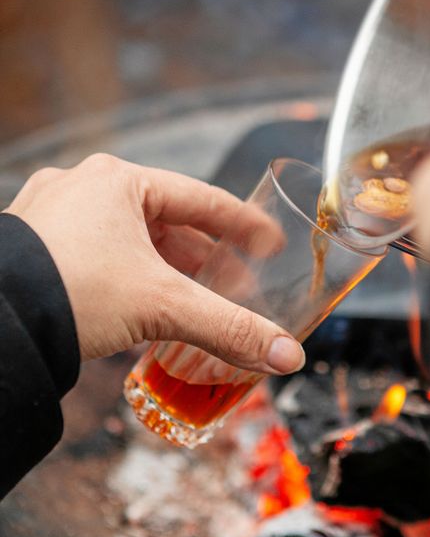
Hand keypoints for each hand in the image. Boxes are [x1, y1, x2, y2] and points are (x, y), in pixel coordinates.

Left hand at [5, 153, 304, 371]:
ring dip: (165, 271)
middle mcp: (84, 187)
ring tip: (191, 302)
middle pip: (166, 223)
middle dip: (204, 259)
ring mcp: (53, 214)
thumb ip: (229, 328)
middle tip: (235, 287)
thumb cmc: (68, 293)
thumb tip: (287, 355)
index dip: (244, 225)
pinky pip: (97, 255)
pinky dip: (128, 278)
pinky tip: (140, 307)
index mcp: (118, 181)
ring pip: (129, 241)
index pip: (202, 199)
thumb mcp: (161, 307)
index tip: (270, 244)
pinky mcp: (33, 246)